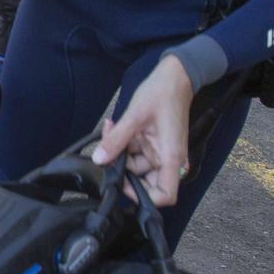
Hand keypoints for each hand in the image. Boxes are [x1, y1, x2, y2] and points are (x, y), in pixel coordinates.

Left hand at [91, 55, 194, 207]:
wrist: (174, 75)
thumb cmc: (161, 93)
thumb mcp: (134, 116)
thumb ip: (116, 140)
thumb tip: (99, 160)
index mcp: (170, 157)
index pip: (165, 196)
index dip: (144, 197)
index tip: (123, 184)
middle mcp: (168, 159)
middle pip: (145, 182)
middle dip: (123, 169)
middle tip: (106, 153)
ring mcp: (160, 152)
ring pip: (136, 165)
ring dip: (119, 152)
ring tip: (110, 130)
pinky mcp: (153, 144)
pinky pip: (136, 152)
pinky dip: (123, 144)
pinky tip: (113, 127)